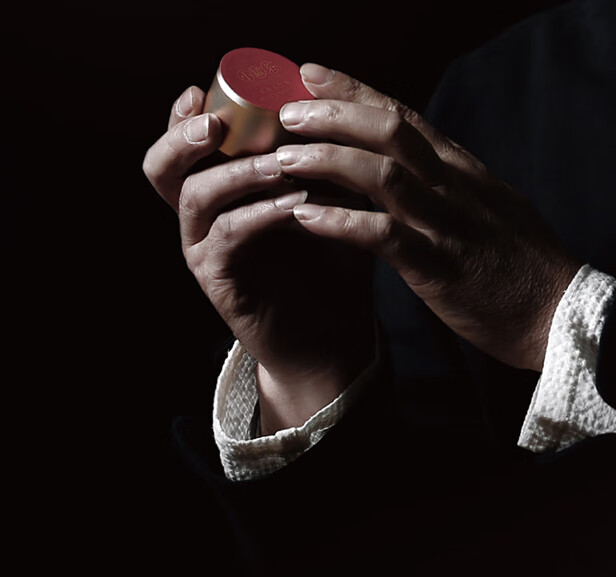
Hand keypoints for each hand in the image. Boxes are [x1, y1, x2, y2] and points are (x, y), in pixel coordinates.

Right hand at [143, 86, 374, 431]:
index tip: (206, 89)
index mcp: (221, 188)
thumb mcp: (331, 196)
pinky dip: (260, 214)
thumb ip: (320, 155)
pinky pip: (228, 236)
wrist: (335, 332)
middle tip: (218, 122)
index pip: (184, 144)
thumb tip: (329, 97)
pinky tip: (294, 204)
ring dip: (238, 173)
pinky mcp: (220, 281)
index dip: (184, 116)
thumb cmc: (332, 259)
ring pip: (196, 196)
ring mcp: (205, 249)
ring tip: (282, 162)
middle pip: (164, 167)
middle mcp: (202, 216)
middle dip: (184, 137)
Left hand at [276, 63, 581, 370]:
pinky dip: (341, 222)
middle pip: (389, 131)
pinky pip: (384, 236)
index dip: (353, 91)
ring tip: (283, 158)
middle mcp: (455, 187)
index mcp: (464, 170)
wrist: (560, 315)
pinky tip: (306, 218)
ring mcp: (448, 225)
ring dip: (327, 160)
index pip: (404, 115)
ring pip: (382, 174)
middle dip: (333, 114)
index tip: (310, 74)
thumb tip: (412, 166)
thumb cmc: (523, 266)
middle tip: (287, 113)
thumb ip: (452, 184)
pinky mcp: (440, 268)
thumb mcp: (492, 207)